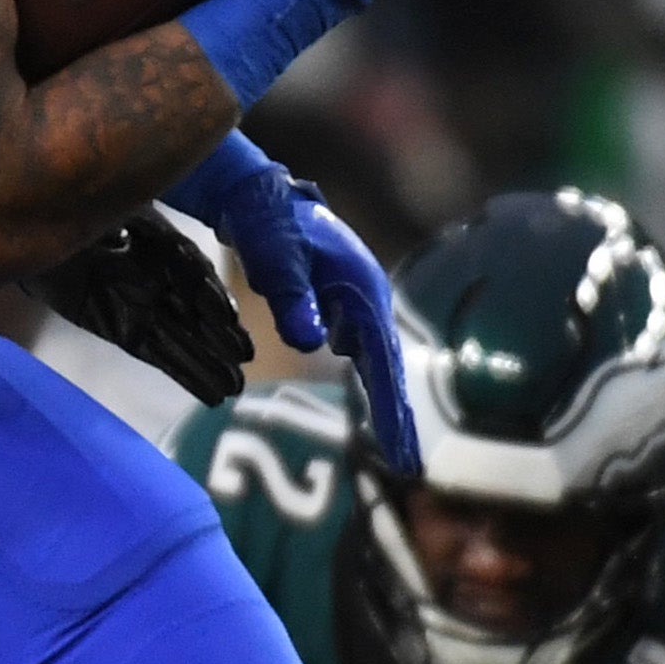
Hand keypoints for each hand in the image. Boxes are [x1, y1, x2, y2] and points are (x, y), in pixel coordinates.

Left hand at [33, 206, 250, 398]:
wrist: (29, 233)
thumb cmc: (69, 215)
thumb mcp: (106, 212)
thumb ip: (126, 229)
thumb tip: (138, 243)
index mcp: (162, 245)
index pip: (192, 273)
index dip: (208, 294)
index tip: (224, 315)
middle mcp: (161, 279)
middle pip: (195, 311)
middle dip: (218, 336)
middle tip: (243, 359)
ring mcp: (144, 307)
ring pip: (182, 339)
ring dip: (208, 362)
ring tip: (234, 387)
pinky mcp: (125, 332)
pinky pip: (158, 356)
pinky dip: (183, 374)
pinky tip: (211, 394)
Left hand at [161, 137, 424, 479]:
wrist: (258, 200)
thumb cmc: (269, 225)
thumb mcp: (277, 259)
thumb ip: (292, 297)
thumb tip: (312, 341)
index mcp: (363, 290)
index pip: (382, 358)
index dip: (391, 403)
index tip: (399, 444)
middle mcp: (367, 300)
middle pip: (387, 365)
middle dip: (397, 413)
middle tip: (406, 463)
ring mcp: (355, 304)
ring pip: (375, 361)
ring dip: (385, 400)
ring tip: (394, 446)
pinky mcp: (339, 307)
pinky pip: (359, 352)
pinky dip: (367, 380)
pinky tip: (368, 407)